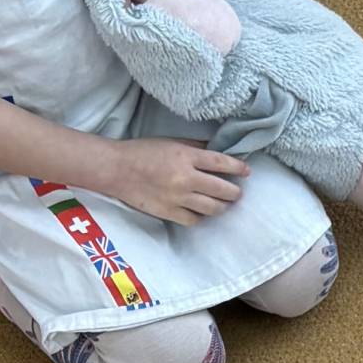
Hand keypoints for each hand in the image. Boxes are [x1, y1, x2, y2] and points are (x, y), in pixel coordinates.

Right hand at [115, 136, 249, 224]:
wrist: (116, 169)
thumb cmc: (143, 151)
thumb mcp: (171, 142)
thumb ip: (195, 147)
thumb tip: (217, 150)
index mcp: (186, 156)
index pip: (221, 163)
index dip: (238, 168)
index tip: (247, 172)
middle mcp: (185, 178)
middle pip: (222, 190)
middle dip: (234, 192)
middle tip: (236, 192)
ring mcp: (177, 198)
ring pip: (212, 208)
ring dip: (222, 206)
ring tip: (223, 204)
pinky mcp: (168, 212)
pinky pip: (194, 220)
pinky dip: (201, 216)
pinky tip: (201, 212)